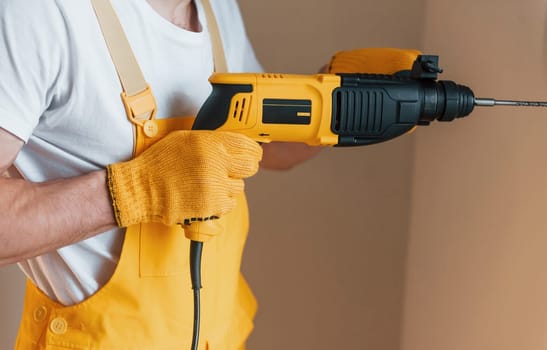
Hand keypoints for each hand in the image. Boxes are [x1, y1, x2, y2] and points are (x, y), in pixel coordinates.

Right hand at [106, 130, 261, 226]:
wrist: (142, 189)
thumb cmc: (160, 163)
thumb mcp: (185, 139)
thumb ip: (212, 139)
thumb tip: (235, 142)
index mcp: (210, 144)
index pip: (247, 145)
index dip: (253, 150)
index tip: (253, 153)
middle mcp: (215, 164)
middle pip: (251, 167)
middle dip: (245, 167)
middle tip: (235, 169)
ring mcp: (215, 187)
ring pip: (240, 187)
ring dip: (229, 186)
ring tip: (210, 183)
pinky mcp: (211, 207)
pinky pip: (229, 204)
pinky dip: (221, 201)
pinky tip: (206, 195)